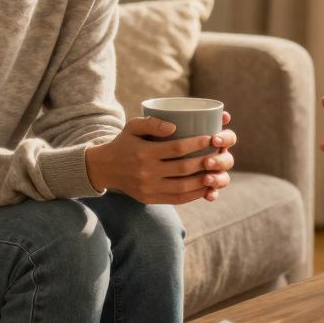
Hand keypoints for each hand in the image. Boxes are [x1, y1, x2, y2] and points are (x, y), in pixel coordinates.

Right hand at [86, 111, 236, 203]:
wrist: (104, 168)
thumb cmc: (124, 142)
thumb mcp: (133, 126)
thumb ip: (152, 122)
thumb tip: (175, 126)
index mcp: (144, 153)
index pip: (177, 149)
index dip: (197, 144)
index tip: (211, 138)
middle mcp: (146, 172)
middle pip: (183, 168)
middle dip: (205, 161)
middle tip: (219, 153)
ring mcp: (148, 188)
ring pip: (183, 187)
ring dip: (203, 180)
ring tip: (216, 170)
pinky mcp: (150, 199)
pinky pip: (177, 199)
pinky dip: (194, 194)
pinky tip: (206, 186)